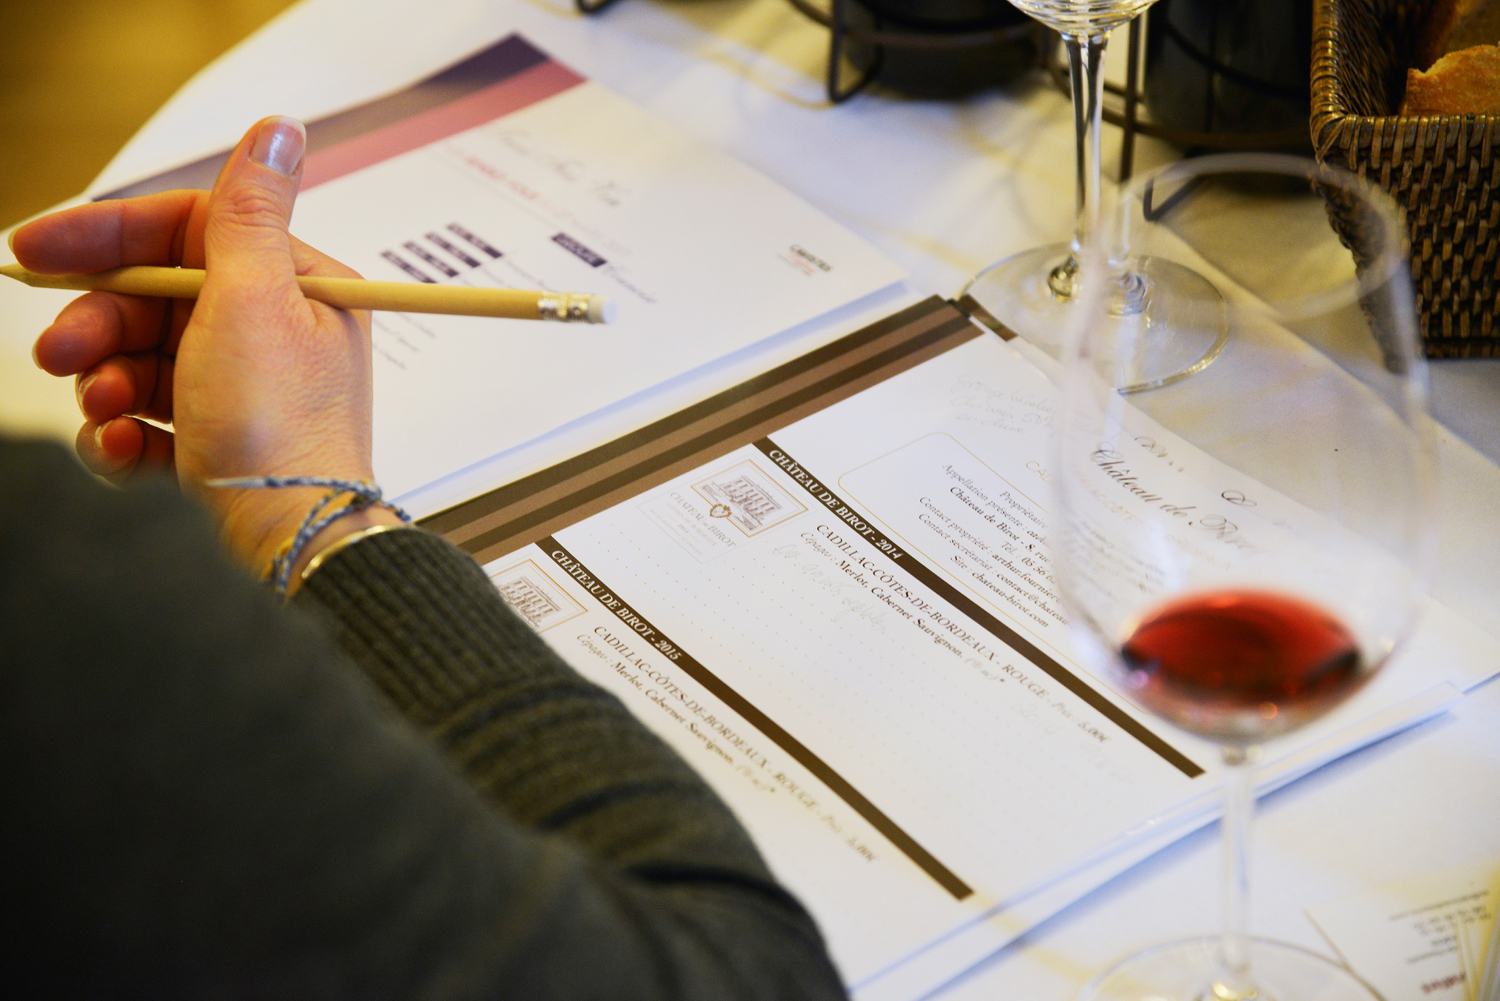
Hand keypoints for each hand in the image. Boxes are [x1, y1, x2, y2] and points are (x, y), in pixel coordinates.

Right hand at [16, 116, 401, 583]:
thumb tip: (277, 131)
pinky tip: (126, 450)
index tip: (37, 248)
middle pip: (155, 302)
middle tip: (60, 351)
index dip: (108, 235)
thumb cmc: (280, 428)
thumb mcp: (255, 300)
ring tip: (109, 409)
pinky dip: (124, 436)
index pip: (190, 234)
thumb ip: (250, 213)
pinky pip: (147, 424)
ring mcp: (245, 399)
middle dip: (98, 324)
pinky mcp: (218, 452)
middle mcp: (275, 340)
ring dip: (108, 383)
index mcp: (297, 292)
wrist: (289, 545)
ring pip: (143, 363)